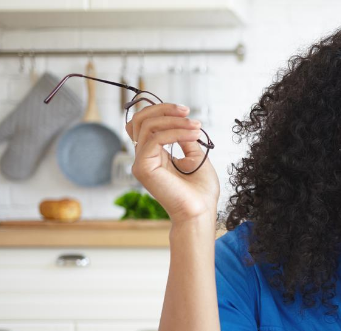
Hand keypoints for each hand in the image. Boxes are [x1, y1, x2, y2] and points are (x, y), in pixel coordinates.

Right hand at [125, 103, 219, 224]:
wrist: (201, 211)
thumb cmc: (200, 191)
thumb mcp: (195, 157)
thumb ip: (185, 139)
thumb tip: (183, 122)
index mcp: (154, 154)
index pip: (145, 123)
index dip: (162, 111)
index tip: (186, 112)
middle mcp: (144, 157)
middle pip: (140, 120)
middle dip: (164, 109)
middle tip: (187, 112)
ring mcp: (141, 163)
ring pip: (146, 126)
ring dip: (174, 121)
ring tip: (195, 127)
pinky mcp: (143, 168)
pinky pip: (154, 139)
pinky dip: (175, 132)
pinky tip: (192, 135)